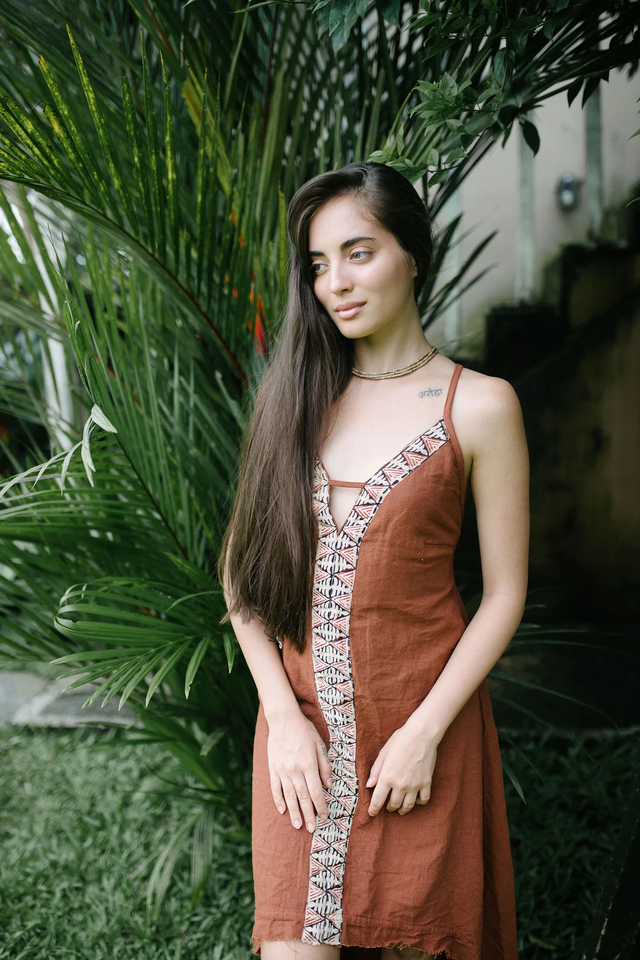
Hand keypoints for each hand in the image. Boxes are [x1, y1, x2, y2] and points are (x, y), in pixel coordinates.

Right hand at [267, 708, 332, 832]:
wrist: (283, 719)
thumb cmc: (304, 730)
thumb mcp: (319, 744)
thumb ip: (324, 765)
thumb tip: (329, 785)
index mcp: (308, 764)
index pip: (316, 791)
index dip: (320, 805)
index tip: (324, 816)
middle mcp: (295, 770)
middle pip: (302, 797)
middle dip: (308, 814)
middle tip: (311, 829)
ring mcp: (282, 770)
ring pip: (288, 795)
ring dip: (294, 812)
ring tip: (297, 825)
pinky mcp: (272, 768)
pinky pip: (275, 788)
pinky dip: (278, 800)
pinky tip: (282, 810)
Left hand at [367, 719, 438, 816]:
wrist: (422, 735)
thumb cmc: (400, 740)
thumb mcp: (383, 753)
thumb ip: (376, 770)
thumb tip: (369, 785)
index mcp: (387, 777)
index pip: (378, 800)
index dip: (373, 809)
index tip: (372, 814)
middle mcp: (400, 784)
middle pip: (393, 804)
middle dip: (389, 808)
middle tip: (387, 807)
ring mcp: (414, 785)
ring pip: (407, 806)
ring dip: (402, 809)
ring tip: (400, 809)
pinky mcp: (426, 783)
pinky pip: (423, 800)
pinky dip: (419, 803)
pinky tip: (415, 800)